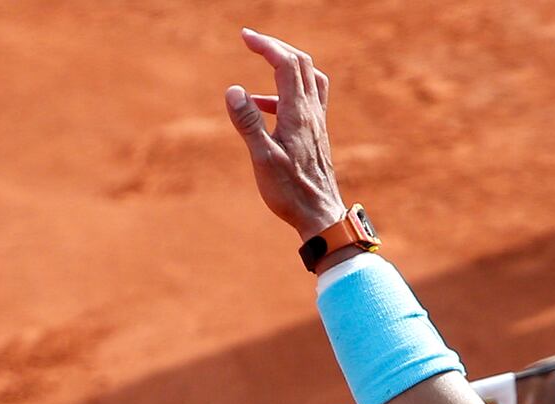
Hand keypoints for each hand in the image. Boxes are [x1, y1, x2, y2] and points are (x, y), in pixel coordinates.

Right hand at [224, 28, 345, 240]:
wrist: (320, 215)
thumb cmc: (291, 192)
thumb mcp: (262, 158)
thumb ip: (248, 123)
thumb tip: (233, 89)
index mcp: (298, 114)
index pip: (285, 64)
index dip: (266, 45)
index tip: (245, 36)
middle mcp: (312, 113)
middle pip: (302, 63)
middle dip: (277, 46)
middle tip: (252, 40)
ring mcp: (317, 123)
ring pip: (310, 78)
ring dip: (288, 64)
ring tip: (263, 65)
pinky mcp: (317, 134)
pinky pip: (308, 99)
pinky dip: (287, 91)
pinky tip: (265, 108)